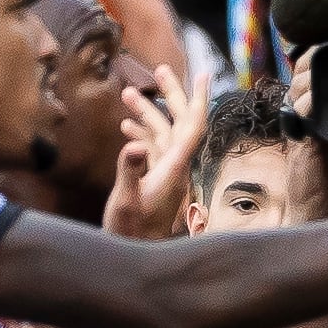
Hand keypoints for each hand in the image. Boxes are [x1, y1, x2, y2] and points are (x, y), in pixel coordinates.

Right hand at [105, 59, 208, 238]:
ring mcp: (164, 175)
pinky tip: (125, 127)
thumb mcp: (126, 201)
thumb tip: (132, 147)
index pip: (193, 125)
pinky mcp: (154, 183)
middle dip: (171, 95)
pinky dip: (140, 135)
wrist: (135, 259)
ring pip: (161, 135)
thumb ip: (129, 172)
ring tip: (127, 93)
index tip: (203, 73)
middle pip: (178, 123)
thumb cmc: (130, 234)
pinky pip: (151, 151)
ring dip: (148, 113)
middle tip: (160, 69)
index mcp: (174, 167)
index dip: (198, 98)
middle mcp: (174, 167)